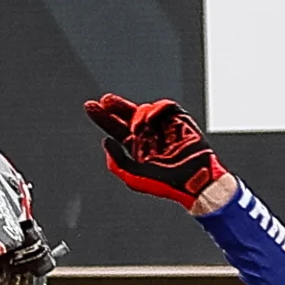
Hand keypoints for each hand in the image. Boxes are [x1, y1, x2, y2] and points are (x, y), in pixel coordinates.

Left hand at [85, 96, 231, 211]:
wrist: (194, 179)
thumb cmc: (165, 183)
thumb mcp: (133, 177)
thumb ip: (117, 162)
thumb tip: (105, 140)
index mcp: (136, 147)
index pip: (116, 128)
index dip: (103, 117)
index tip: (90, 106)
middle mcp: (149, 135)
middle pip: (128, 114)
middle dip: (115, 106)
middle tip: (105, 101)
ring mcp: (163, 126)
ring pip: (144, 109)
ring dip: (138, 116)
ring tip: (138, 129)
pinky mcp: (180, 119)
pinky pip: (165, 105)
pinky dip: (157, 108)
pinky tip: (150, 119)